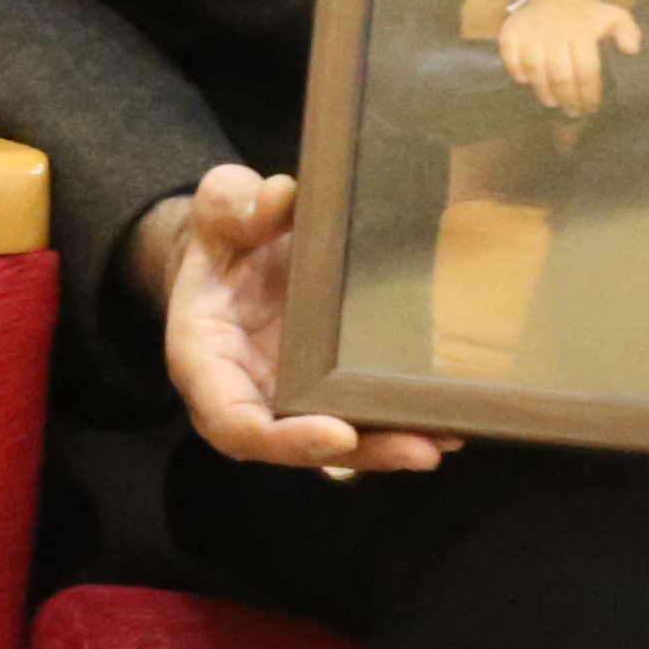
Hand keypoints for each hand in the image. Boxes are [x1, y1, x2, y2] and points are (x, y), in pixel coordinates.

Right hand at [142, 165, 448, 474]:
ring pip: (333, 443)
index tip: (338, 431)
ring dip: (388, 447)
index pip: (233, 420)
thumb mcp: (220, 207)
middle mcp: (244, 391)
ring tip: (444, 437)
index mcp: (204, 358)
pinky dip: (395, 425)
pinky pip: (355, 418)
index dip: (284, 437)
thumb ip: (236, 204)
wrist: (238, 247)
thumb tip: (280, 197)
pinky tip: (444, 421)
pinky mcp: (323, 390)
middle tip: (420, 448)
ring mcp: (286, 396)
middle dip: (359, 451)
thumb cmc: (225, 234)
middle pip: (294, 446)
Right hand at [497, 0, 635, 113]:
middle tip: (572, 112)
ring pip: (535, 68)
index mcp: (582, 32)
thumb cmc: (587, 13)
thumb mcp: (614, 16)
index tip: (590, 108)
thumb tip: (632, 50)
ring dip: (542, 90)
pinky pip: (510, 54)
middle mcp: (556, 33)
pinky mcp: (512, 29)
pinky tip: (524, 81)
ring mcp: (531, 31)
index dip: (588, 94)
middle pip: (560, 74)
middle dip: (567, 98)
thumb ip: (627, 31)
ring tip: (552, 103)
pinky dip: (515, 70)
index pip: (586, 70)